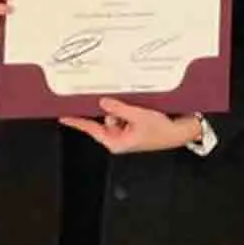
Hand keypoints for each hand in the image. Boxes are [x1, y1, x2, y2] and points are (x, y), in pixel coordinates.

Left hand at [61, 98, 202, 154]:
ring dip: (126, 110)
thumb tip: (103, 103)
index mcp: (116, 142)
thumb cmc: (161, 131)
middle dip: (116, 111)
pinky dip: (131, 111)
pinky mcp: (133, 128)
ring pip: (115, 115)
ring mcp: (126, 133)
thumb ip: (119, 109)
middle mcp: (118, 139)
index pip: (92, 129)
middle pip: (106, 119)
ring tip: (141, 113)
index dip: (78, 122)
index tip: (64, 117)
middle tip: (129, 110)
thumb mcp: (138, 116)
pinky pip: (125, 114)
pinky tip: (143, 113)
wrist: (179, 133)